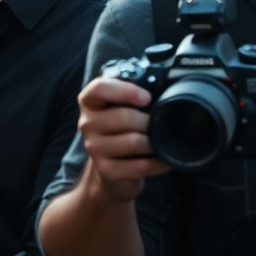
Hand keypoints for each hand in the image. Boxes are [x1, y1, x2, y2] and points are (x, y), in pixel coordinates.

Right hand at [77, 77, 168, 202]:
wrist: (112, 169)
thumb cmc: (122, 131)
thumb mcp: (122, 108)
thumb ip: (134, 95)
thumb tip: (167, 86)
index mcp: (90, 102)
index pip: (99, 88)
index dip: (125, 91)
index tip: (147, 97)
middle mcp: (87, 123)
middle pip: (123, 117)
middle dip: (148, 121)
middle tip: (158, 124)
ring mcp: (94, 148)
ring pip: (133, 142)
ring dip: (154, 143)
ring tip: (159, 142)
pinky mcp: (106, 170)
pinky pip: (140, 166)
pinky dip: (157, 163)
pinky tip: (162, 160)